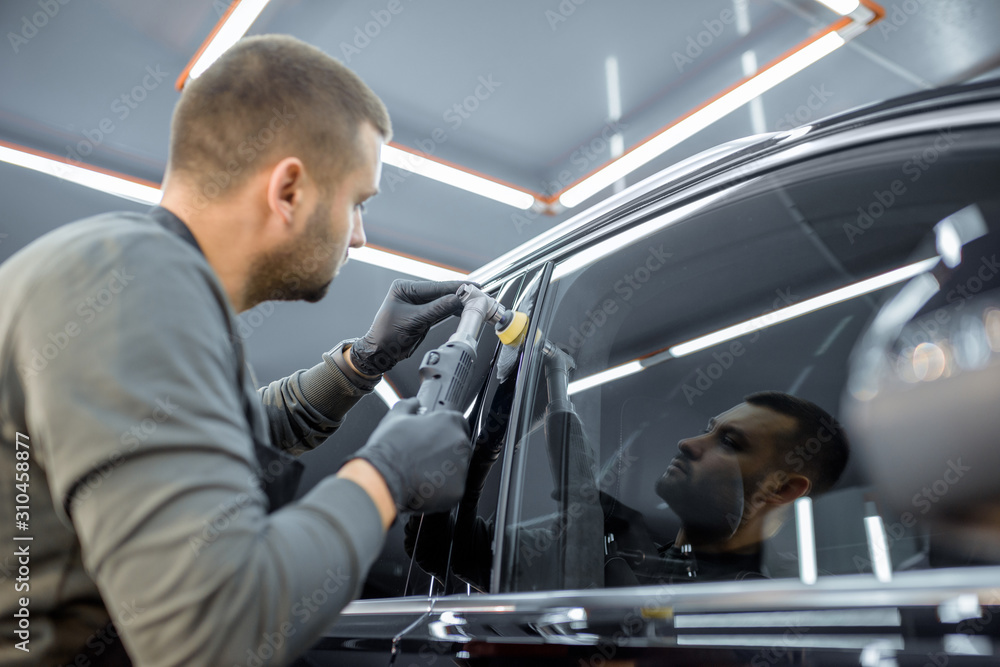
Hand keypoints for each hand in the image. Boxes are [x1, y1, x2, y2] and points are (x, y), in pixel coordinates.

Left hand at [350, 279, 471, 375]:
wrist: (380, 353)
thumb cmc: (387, 336)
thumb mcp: (414, 321)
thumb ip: (437, 309)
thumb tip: (456, 299)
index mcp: (404, 288)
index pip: (434, 286)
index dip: (454, 287)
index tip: (470, 287)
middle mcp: (411, 293)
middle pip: (440, 292)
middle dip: (458, 294)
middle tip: (476, 295)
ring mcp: (418, 304)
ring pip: (443, 301)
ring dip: (457, 303)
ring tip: (473, 302)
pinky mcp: (423, 315)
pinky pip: (441, 311)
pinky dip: (452, 311)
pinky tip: (463, 310)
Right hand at [351, 398, 470, 513]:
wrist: (384, 477)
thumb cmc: (389, 448)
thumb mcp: (395, 418)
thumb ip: (409, 406)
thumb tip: (414, 403)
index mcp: (449, 422)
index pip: (458, 423)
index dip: (445, 431)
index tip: (435, 438)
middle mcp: (460, 443)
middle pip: (459, 447)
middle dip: (445, 452)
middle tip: (424, 458)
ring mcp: (461, 467)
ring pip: (457, 469)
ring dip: (444, 471)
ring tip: (422, 473)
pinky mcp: (457, 489)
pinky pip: (452, 488)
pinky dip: (441, 489)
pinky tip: (424, 485)